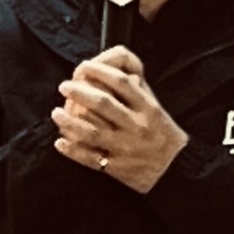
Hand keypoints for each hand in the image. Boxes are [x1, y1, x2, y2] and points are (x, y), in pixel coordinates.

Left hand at [52, 46, 187, 194]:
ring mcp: (126, 148)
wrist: (177, 168)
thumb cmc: (160, 132)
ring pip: (92, 132)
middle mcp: (137, 126)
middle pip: (103, 104)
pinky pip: (90, 158)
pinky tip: (60, 142)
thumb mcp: (154, 107)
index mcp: (148, 108)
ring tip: (56, 113)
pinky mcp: (118, 168)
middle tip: (64, 86)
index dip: (100, 71)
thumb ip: (135, 89)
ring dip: (70, 121)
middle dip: (80, 92)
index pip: (122, 83)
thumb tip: (109, 68)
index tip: (84, 66)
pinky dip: (72, 151)